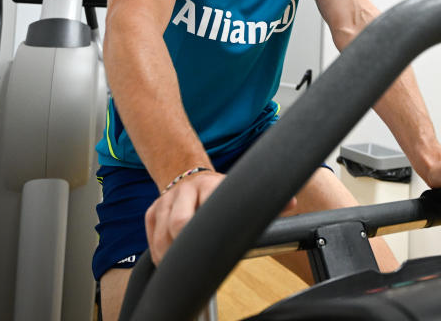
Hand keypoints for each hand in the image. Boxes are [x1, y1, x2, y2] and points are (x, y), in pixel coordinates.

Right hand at [144, 170, 298, 264]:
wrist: (190, 177)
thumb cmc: (220, 193)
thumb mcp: (240, 192)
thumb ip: (266, 200)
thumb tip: (290, 202)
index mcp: (211, 185)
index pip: (208, 208)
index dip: (207, 229)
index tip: (212, 244)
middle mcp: (186, 190)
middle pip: (178, 224)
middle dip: (185, 246)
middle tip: (197, 260)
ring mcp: (166, 199)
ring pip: (161, 234)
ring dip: (170, 254)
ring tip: (185, 264)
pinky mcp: (152, 210)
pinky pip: (150, 236)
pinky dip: (158, 252)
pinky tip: (171, 258)